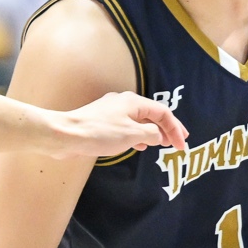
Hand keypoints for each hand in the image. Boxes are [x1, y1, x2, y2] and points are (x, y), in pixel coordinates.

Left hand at [48, 92, 187, 157]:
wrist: (66, 135)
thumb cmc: (98, 133)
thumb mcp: (132, 134)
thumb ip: (150, 133)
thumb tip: (157, 135)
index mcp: (133, 102)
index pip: (162, 112)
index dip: (175, 128)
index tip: (181, 144)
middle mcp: (123, 103)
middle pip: (152, 114)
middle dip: (166, 128)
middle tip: (178, 141)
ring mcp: (111, 112)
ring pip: (139, 121)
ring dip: (153, 132)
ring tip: (162, 144)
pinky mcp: (102, 122)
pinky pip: (127, 127)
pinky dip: (138, 135)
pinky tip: (139, 145)